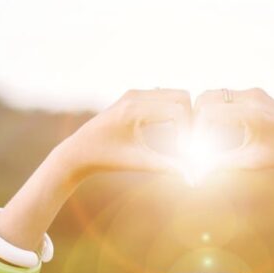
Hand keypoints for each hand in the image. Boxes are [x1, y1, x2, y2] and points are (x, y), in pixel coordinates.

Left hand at [48, 88, 192, 183]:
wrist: (79, 151)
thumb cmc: (107, 159)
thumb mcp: (139, 162)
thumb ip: (168, 167)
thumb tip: (194, 180)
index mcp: (134, 109)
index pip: (179, 111)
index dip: (188, 132)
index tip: (186, 152)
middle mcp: (135, 95)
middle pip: (182, 96)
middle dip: (190, 119)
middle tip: (188, 143)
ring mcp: (134, 93)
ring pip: (175, 94)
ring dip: (183, 115)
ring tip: (180, 140)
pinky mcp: (133, 96)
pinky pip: (164, 96)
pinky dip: (172, 111)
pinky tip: (169, 133)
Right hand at [191, 88, 273, 176]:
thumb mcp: (251, 162)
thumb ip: (221, 163)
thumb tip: (196, 171)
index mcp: (253, 114)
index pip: (208, 114)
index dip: (194, 130)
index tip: (190, 147)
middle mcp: (252, 97)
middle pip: (206, 98)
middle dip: (195, 118)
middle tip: (192, 139)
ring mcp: (253, 92)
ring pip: (214, 95)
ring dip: (204, 113)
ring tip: (202, 137)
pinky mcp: (254, 93)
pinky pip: (225, 97)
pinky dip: (215, 110)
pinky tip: (216, 132)